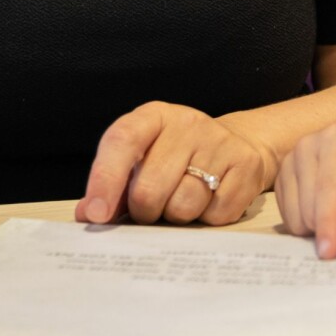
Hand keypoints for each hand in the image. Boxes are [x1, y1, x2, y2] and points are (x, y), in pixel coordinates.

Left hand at [77, 102, 277, 226]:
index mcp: (153, 116)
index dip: (105, 180)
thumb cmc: (177, 158)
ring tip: (183, 199)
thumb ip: (113, 186)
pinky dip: (207, 218)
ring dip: (177, 216)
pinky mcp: (246, 165)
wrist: (237, 145)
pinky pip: (215, 214)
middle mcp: (187, 123)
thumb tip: (89, 215)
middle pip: (149, 189)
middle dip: (145, 212)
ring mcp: (220, 142)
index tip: (96, 215)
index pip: (122, 141)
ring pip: (183, 207)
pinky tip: (209, 200)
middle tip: (152, 208)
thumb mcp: (143, 159)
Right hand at [276, 120, 335, 258]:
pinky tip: (332, 210)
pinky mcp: (284, 177)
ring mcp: (292, 160)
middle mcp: (309, 144)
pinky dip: (312, 225)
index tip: (330, 252)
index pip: (329, 186)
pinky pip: (290, 218)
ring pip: (296, 216)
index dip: (328, 221)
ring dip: (324, 227)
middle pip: (310, 206)